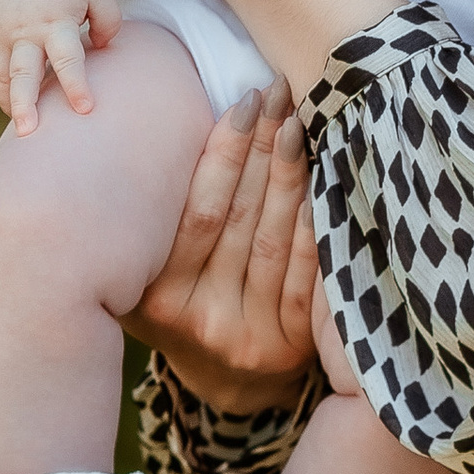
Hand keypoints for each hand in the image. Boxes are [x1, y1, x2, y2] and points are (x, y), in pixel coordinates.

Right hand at [0, 0, 121, 131]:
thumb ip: (108, 22)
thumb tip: (100, 48)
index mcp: (57, 22)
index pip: (68, 60)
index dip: (77, 86)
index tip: (85, 110)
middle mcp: (28, 32)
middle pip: (24, 74)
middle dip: (26, 105)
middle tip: (28, 132)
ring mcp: (8, 33)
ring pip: (4, 75)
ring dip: (10, 102)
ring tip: (18, 128)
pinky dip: (4, 87)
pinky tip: (14, 105)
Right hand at [117, 79, 318, 415]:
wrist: (228, 381)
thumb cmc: (186, 299)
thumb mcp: (151, 269)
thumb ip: (155, 217)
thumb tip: (156, 122)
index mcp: (156, 297)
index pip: (197, 212)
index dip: (223, 152)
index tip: (244, 101)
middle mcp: (199, 320)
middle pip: (237, 219)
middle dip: (260, 147)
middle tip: (278, 91)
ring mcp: (247, 337)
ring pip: (273, 239)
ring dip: (289, 173)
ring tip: (298, 120)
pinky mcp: (290, 347)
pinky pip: (305, 275)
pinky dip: (313, 224)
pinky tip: (322, 179)